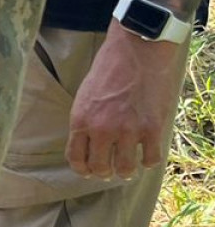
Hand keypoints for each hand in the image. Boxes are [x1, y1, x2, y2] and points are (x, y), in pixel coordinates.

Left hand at [67, 25, 184, 179]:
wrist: (135, 53)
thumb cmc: (108, 70)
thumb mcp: (84, 96)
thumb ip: (85, 121)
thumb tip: (88, 143)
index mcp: (81, 121)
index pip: (76, 157)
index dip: (82, 169)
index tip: (88, 171)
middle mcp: (102, 129)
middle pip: (100, 167)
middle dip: (103, 173)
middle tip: (108, 171)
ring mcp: (128, 131)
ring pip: (125, 168)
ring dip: (126, 172)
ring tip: (127, 169)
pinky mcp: (151, 129)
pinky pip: (150, 159)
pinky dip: (148, 162)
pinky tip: (146, 156)